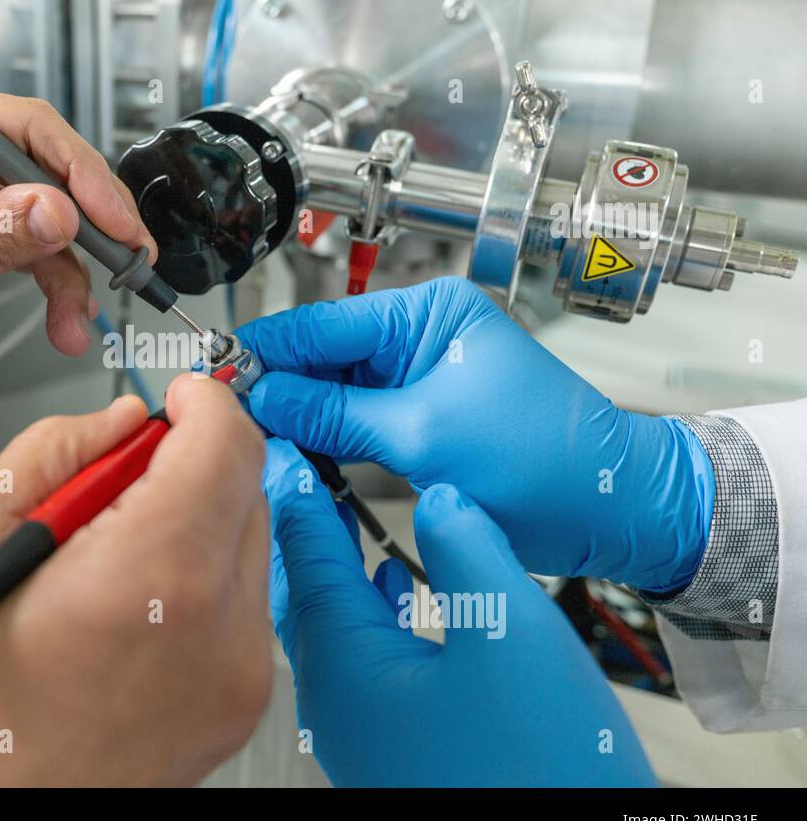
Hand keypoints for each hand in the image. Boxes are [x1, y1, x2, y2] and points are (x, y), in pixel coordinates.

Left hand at [0, 99, 155, 385]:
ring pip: (41, 208)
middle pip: (43, 166)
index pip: (25, 130)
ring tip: (79, 319)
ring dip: (70, 265)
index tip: (117, 224)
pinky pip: (22, 235)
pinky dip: (48, 275)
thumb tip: (57, 210)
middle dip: (91, 222)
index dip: (83, 174)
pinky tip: (61, 315)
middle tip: (129, 266)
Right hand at [0, 375, 271, 785]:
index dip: (202, 402)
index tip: (179, 397)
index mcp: (154, 578)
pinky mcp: (234, 709)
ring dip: (192, 525)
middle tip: (115, 484)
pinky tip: (123, 607)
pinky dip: (195, 585)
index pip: (228, 442)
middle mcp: (218, 635)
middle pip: (245, 490)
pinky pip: (238, 609)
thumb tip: (119, 422)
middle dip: (190, 464)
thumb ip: (57, 451)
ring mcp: (235, 682)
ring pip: (245, 547)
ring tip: (102, 560)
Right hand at [238, 276, 712, 592]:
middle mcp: (420, 336)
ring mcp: (419, 380)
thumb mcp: (421, 433)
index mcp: (427, 313)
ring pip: (335, 392)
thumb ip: (333, 414)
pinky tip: (295, 452)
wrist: (608, 507)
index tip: (214, 373)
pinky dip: (328, 437)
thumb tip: (264, 397)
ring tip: (252, 437)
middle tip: (222, 416)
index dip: (264, 351)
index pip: (322, 323)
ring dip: (299, 415)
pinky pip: (357, 420)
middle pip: (323, 355)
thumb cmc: (543, 458)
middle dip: (276, 386)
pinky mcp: (420, 420)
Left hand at [262, 439, 655, 785]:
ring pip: (329, 624)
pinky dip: (368, 612)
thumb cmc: (536, 770)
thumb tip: (440, 497)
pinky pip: (357, 658)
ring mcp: (357, 724)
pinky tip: (396, 591)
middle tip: (302, 471)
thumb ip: (469, 550)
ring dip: (336, 568)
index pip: (307, 554)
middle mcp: (335, 696)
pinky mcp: (386, 742)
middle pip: (302, 588)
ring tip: (342, 518)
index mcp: (348, 661)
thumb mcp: (513, 633)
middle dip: (304, 525)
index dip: (298, 491)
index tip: (281, 445)